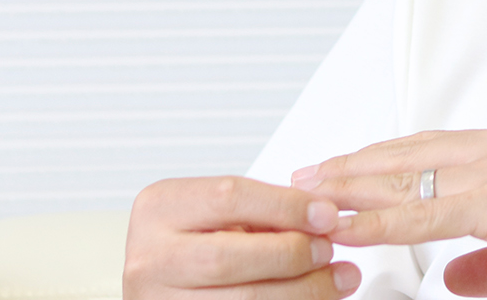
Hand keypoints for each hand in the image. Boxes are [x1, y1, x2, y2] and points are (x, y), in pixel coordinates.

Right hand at [124, 175, 361, 299]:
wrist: (163, 278)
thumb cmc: (195, 240)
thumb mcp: (218, 212)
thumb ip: (262, 211)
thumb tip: (320, 218)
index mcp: (160, 209)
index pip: (229, 197)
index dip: (286, 206)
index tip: (326, 214)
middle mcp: (151, 259)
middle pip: (229, 258)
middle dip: (292, 254)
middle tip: (329, 250)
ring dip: (300, 291)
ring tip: (336, 280)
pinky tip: (311, 299)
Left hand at [291, 124, 486, 296]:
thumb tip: (453, 277)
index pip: (428, 152)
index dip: (379, 164)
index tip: (338, 175)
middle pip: (407, 155)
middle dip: (350, 169)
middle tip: (303, 180)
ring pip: (409, 178)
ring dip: (354, 191)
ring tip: (310, 202)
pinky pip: (429, 213)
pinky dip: (383, 220)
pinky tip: (351, 228)